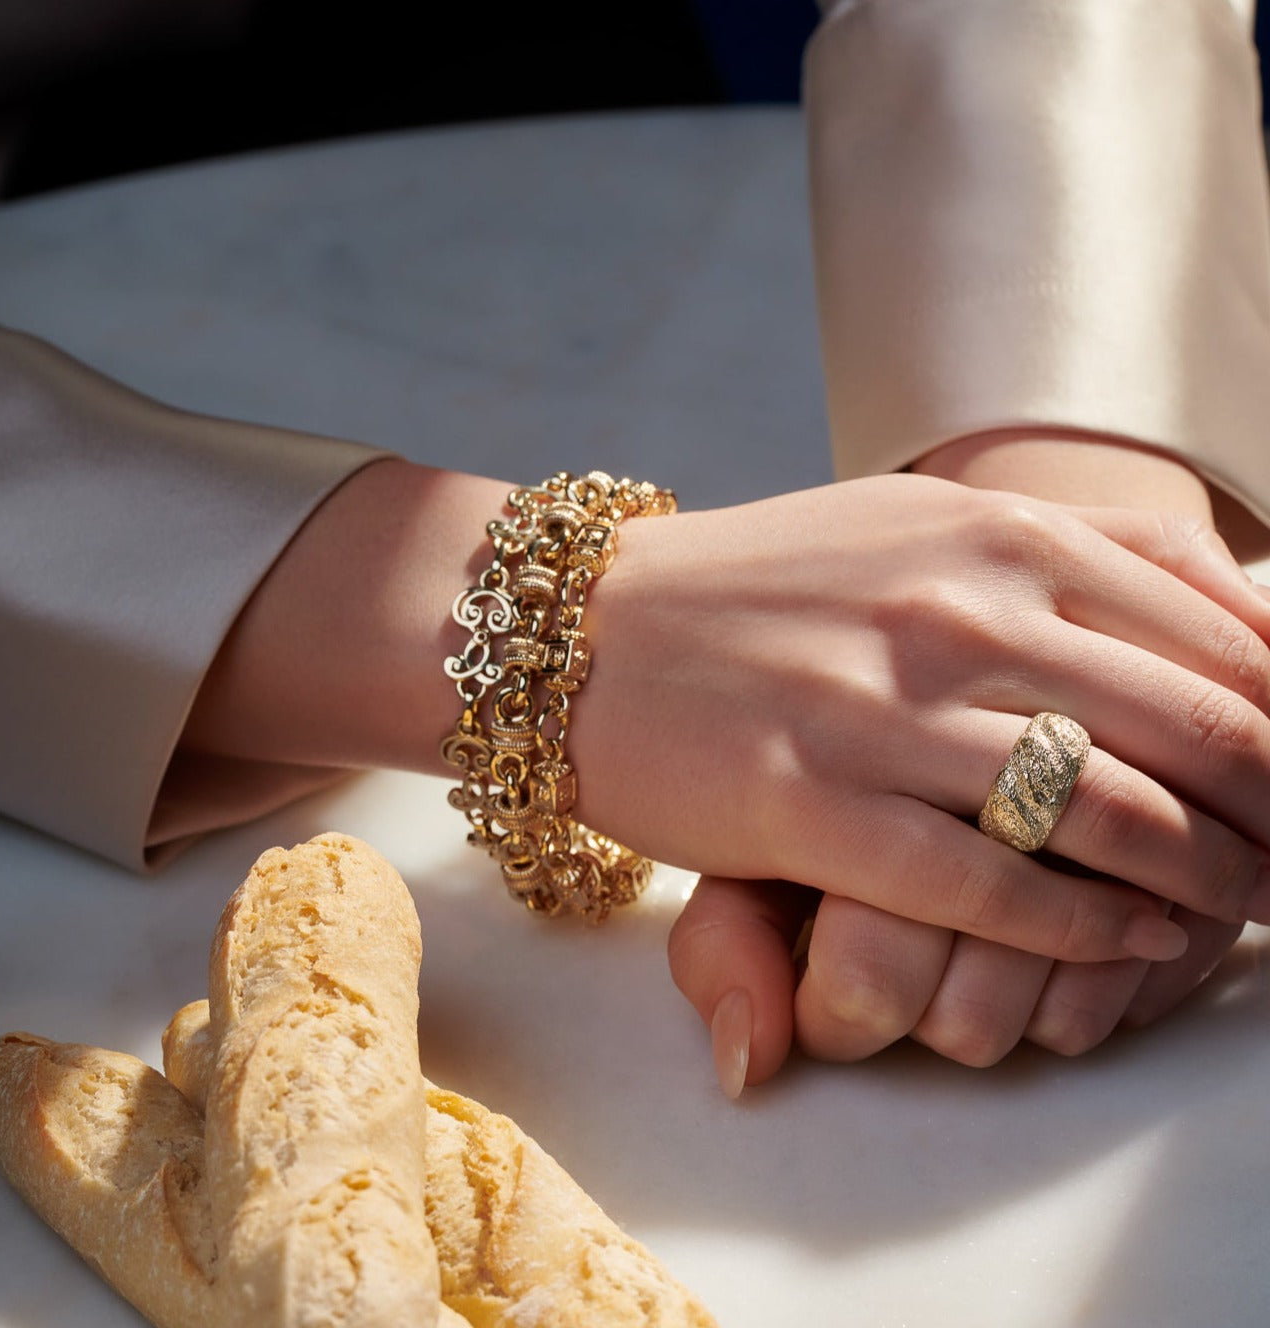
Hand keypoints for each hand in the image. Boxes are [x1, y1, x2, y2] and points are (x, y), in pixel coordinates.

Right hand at [663, 441, 1264, 1090]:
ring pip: (1112, 813)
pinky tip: (1128, 942)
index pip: (1214, 625)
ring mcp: (882, 712)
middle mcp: (954, 611)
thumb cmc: (761, 585)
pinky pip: (990, 886)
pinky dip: (1084, 927)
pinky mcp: (811, 806)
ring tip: (1244, 912)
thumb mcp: (914, 522)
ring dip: (1208, 880)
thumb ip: (1065, 555)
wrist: (584, 628)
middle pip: (1193, 723)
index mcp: (990, 530)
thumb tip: (1229, 608)